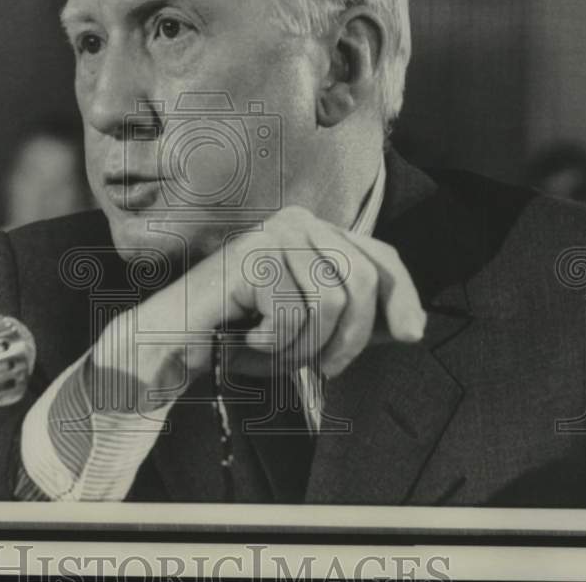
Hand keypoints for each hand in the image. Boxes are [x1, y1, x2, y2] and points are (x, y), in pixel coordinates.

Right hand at [95, 205, 425, 401]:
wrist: (172, 344)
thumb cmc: (237, 338)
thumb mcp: (310, 327)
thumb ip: (355, 319)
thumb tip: (413, 326)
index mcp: (316, 232)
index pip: (380, 257)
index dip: (402, 297)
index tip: (411, 335)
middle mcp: (299, 221)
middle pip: (363, 284)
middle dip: (345, 340)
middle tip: (312, 364)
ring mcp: (275, 234)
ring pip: (331, 305)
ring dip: (303, 348)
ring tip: (270, 352)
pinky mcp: (254, 255)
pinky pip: (294, 316)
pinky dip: (272, 345)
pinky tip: (245, 340)